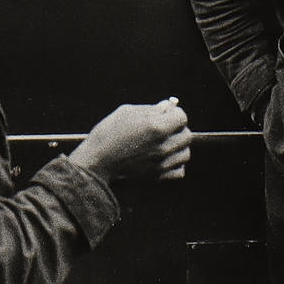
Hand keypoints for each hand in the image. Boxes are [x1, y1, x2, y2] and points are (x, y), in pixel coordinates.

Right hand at [69, 98, 191, 182]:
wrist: (96, 161)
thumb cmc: (108, 133)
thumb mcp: (127, 112)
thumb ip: (152, 109)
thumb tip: (169, 106)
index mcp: (156, 128)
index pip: (182, 117)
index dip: (174, 113)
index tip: (165, 114)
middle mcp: (163, 147)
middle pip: (187, 135)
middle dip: (178, 129)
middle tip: (165, 128)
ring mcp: (161, 164)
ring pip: (185, 154)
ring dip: (178, 147)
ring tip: (164, 144)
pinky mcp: (157, 177)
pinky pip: (179, 171)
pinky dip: (175, 165)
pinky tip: (164, 159)